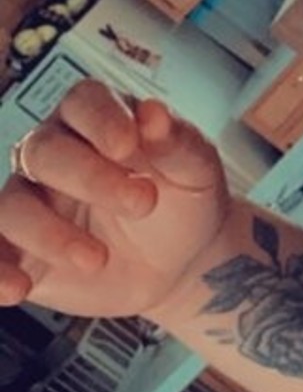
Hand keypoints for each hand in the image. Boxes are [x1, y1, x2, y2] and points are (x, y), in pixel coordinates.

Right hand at [0, 77, 231, 318]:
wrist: (180, 262)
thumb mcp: (196, 170)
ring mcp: (32, 202)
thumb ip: (177, 141)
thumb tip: (155, 114)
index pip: (83, 102)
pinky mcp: (19, 250)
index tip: (128, 145)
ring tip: (97, 260)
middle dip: (88, 177)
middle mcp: (54, 154)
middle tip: (142, 204)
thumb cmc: (184, 202)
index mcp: (97, 120)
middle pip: (44, 152)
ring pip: (12, 206)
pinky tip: (18, 289)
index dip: (100, 119)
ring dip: (48, 233)